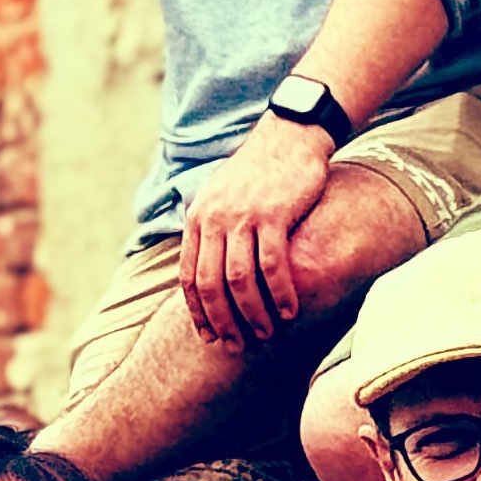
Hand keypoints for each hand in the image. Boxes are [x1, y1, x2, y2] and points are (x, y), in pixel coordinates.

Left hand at [179, 114, 333, 350]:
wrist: (289, 135)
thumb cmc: (260, 171)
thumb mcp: (222, 196)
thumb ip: (211, 228)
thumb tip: (206, 266)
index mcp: (198, 218)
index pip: (190, 276)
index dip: (198, 312)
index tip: (210, 337)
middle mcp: (213, 218)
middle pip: (211, 285)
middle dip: (223, 321)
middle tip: (238, 345)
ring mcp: (241, 216)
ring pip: (239, 280)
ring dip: (253, 313)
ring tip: (267, 333)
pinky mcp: (272, 214)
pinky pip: (272, 264)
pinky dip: (280, 292)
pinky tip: (291, 309)